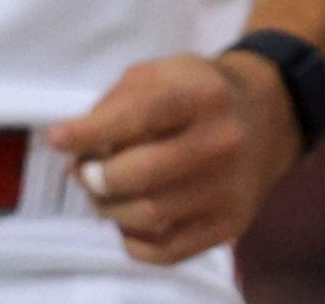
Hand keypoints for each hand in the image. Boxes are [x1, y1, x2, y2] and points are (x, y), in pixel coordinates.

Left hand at [53, 51, 301, 263]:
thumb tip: (74, 149)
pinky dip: (133, 241)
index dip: (90, 131)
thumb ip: (116, 104)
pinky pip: (166, 251)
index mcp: (204, 95)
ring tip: (106, 193)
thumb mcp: (163, 74)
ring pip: (148, 216)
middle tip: (86, 172)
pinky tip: (129, 220)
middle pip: (140, 173)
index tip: (58, 139)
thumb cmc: (198, 94)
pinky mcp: (231, 224)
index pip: (140, 115)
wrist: (267, 118)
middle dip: (96, 177)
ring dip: (110, 209)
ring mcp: (230, 188)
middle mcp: (224, 141)